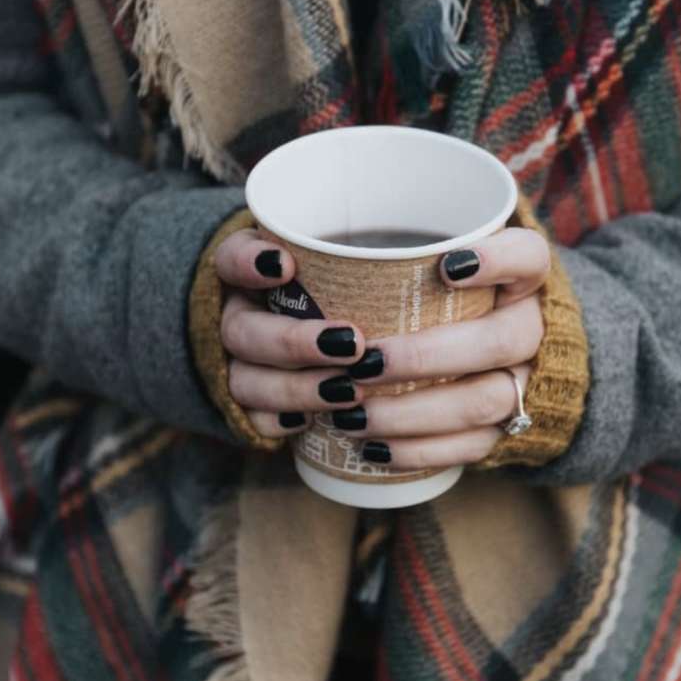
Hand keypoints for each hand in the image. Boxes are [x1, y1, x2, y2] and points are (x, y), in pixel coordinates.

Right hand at [216, 229, 366, 437]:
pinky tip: (309, 423)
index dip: (248, 263)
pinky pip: (250, 417)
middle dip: (295, 342)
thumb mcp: (342, 262)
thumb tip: (451, 268)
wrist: (295, 323)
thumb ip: (371, 257)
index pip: (230, 257)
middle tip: (352, 345)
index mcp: (250, 271)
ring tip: (348, 390)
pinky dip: (277, 421)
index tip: (285, 266)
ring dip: (296, 388)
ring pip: (245, 380)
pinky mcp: (248, 401)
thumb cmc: (332, 286)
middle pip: (242, 331)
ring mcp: (237, 361)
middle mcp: (236, 315)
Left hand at [338, 227, 548, 468]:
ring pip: (484, 402)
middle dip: (425, 357)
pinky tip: (374, 449)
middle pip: (497, 342)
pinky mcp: (510, 427)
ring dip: (412, 413)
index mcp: (525, 279)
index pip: (528, 257)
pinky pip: (474, 446)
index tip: (446, 267)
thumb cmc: (458, 299)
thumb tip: (296, 256)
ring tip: (352, 416)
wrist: (516, 354)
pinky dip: (421, 450)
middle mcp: (534, 329)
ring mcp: (527, 382)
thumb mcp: (447, 267)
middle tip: (362, 364)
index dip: (497, 260)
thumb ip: (405, 257)